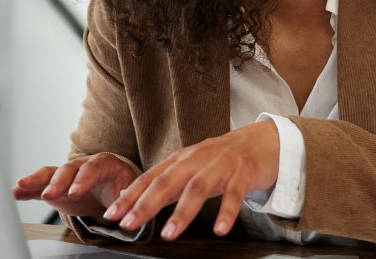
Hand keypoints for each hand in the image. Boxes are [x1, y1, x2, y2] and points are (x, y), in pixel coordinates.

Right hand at [13, 152, 138, 220]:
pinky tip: (13, 192)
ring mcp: (67, 175)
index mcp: (105, 164)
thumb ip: (125, 196)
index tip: (74, 193)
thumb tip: (124, 200)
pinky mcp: (55, 187)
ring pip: (51, 174)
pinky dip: (26, 189)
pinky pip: (39, 186)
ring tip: (20, 185)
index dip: (83, 179)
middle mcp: (83, 166)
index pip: (94, 167)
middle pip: (69, 169)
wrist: (113, 190)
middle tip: (49, 194)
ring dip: (35, 180)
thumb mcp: (130, 191)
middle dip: (57, 182)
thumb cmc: (122, 187)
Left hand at [109, 120, 280, 239]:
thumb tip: (132, 201)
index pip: (150, 178)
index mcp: (181, 159)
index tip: (113, 214)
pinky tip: (220, 229)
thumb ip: (165, 183)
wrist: (262, 141)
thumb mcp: (191, 167)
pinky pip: (234, 194)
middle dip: (147, 204)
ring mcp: (221, 165)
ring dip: (182, 212)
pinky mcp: (243, 173)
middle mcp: (197, 159)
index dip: (130, 196)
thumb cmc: (222, 158)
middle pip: (168, 182)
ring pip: (198, 188)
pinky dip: (227, 212)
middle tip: (130, 224)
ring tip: (169, 233)